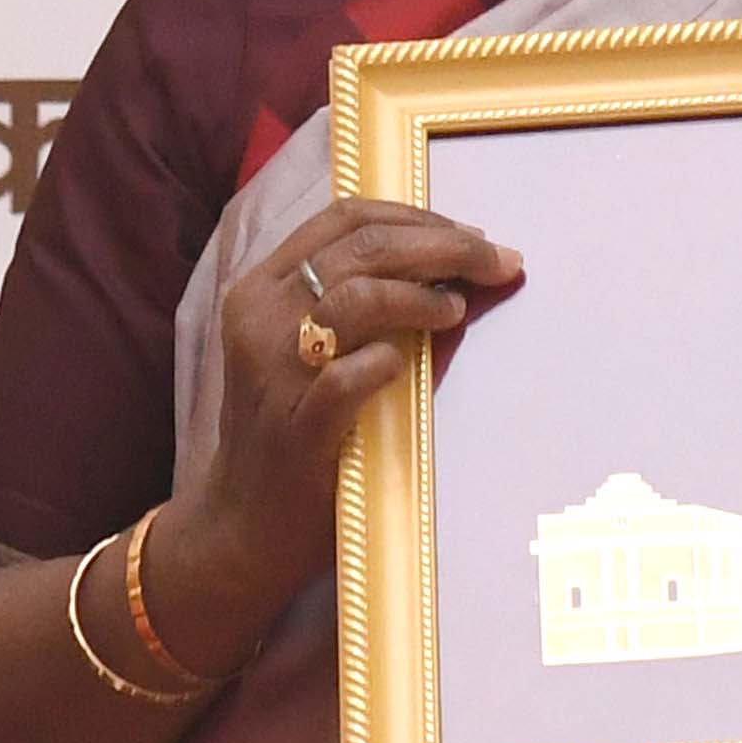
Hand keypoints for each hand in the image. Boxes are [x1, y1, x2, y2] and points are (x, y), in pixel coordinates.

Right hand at [154, 196, 525, 668]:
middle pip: (362, 247)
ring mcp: (274, 374)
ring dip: (421, 295)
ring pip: (355, 297)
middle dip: (444, 246)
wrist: (244, 526)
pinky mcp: (295, 429)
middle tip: (498, 260)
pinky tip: (407, 364)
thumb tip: (474, 273)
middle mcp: (261, 318)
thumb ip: (383, 308)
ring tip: (458, 309)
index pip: (346, 218)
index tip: (471, 232)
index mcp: (264, 287)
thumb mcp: (321, 354)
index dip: (417, 216)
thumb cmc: (295, 430)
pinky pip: (344, 379)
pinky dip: (383, 362)